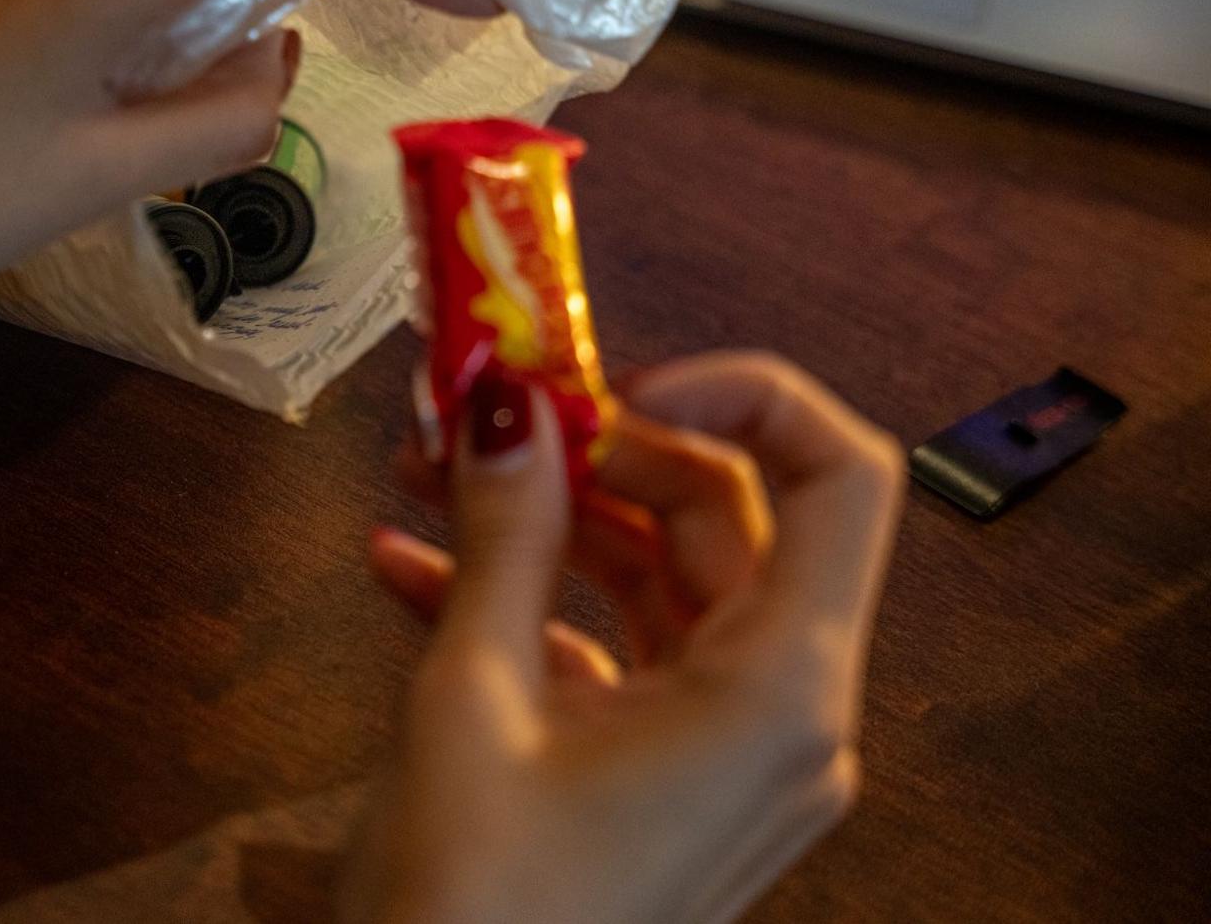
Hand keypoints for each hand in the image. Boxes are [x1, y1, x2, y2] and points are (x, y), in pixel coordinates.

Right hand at [346, 352, 904, 923]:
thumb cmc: (482, 913)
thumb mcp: (474, 694)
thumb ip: (500, 534)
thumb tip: (503, 404)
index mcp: (778, 690)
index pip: (838, 477)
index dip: (743, 395)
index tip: (615, 377)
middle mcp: (780, 716)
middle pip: (727, 515)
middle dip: (598, 445)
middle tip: (488, 404)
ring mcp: (724, 751)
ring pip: (659, 577)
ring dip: (544, 515)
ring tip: (424, 466)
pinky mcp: (662, 777)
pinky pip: (611, 651)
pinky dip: (525, 599)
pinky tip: (407, 566)